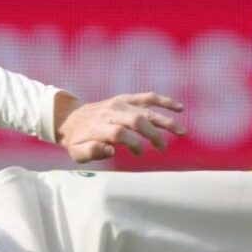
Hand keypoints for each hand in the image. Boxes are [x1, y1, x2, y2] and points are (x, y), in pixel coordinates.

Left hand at [55, 91, 185, 162]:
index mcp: (98, 126)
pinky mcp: (126, 98)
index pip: (119, 133)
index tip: (139, 153)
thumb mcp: (77, 152)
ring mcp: (120, 103)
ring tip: (181, 132)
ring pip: (145, 110)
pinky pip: (147, 97)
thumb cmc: (77, 140)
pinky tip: (179, 108)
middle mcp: (110, 112)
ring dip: (164, 121)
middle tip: (161, 147)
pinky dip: (164, 101)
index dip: (132, 143)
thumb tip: (112, 150)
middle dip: (152, 134)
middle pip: (136, 120)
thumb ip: (91, 152)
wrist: (71, 118)